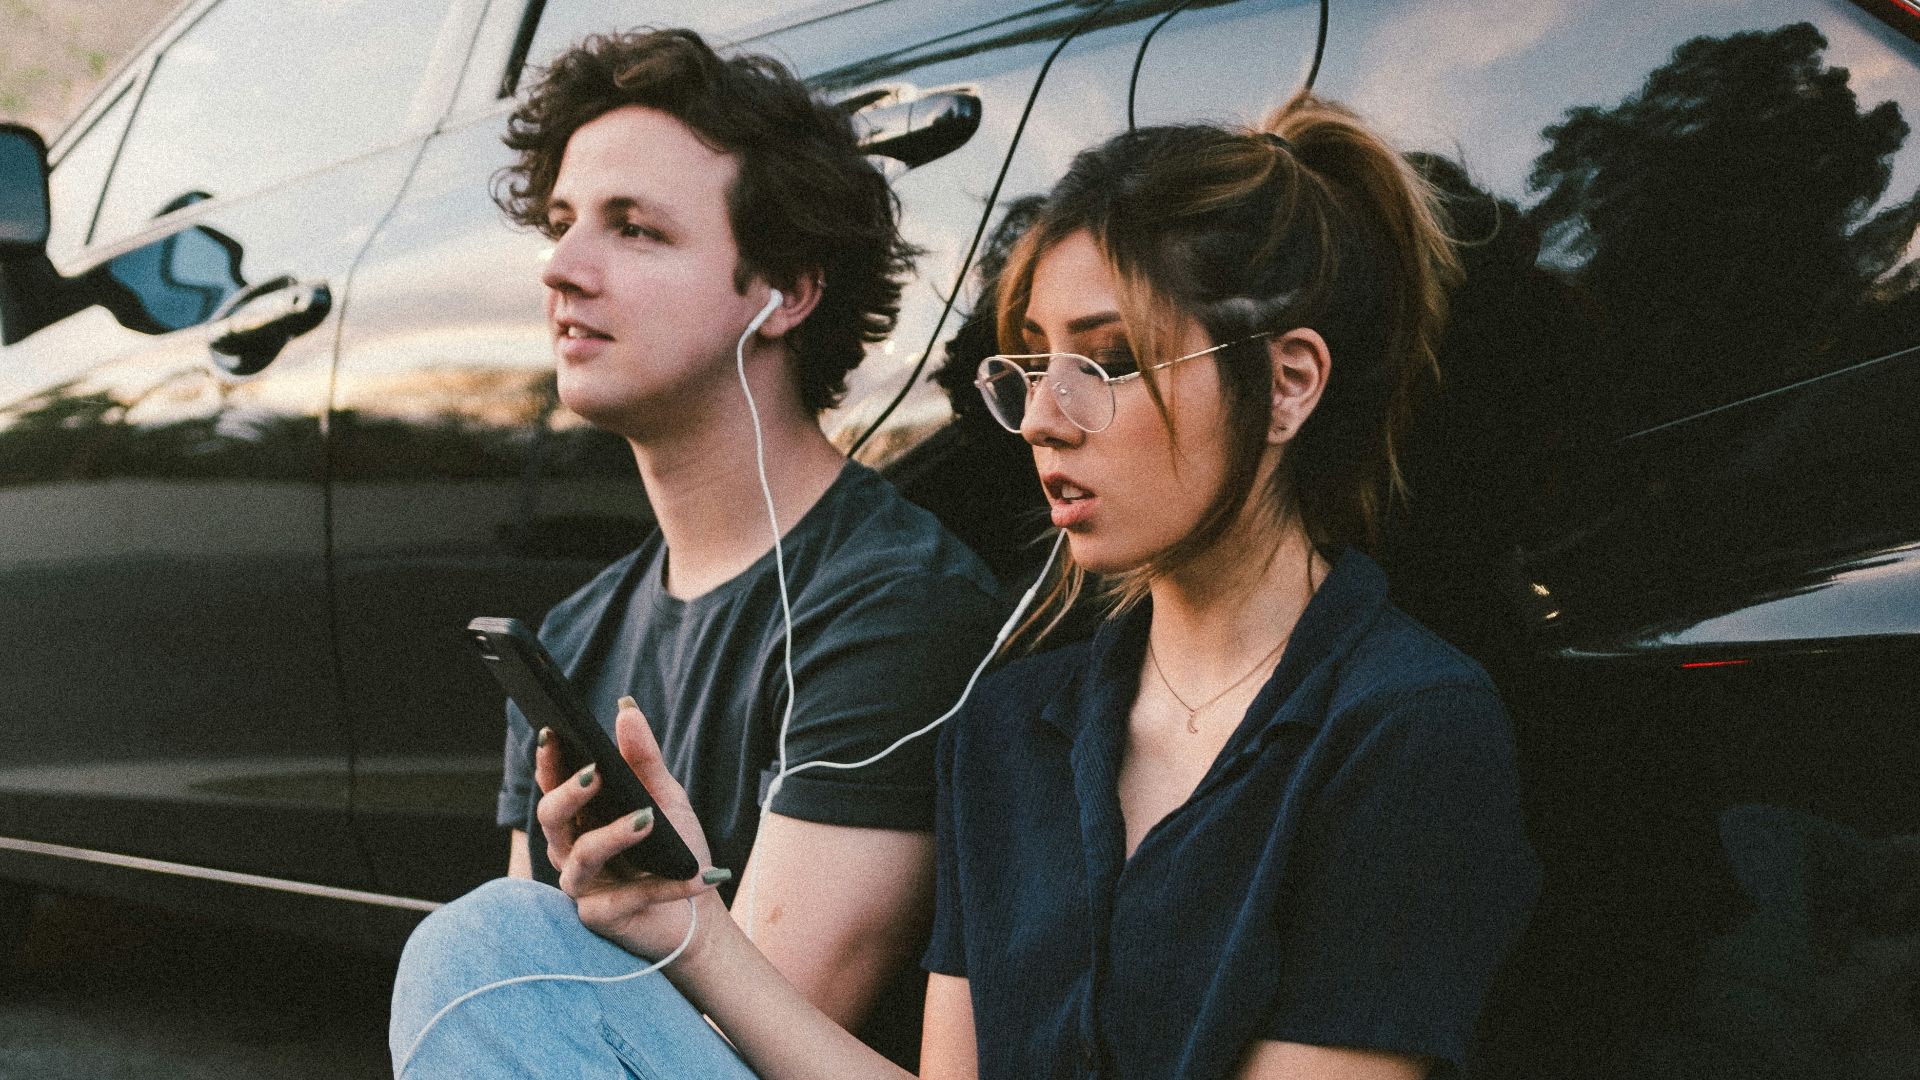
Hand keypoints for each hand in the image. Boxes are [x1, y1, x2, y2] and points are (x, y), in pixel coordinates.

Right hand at [535, 697, 729, 958]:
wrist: (697, 912)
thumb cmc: (672, 849)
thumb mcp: (665, 798)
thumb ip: (644, 758)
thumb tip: (625, 709)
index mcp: (580, 819)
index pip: (553, 785)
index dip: (547, 761)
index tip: (553, 731)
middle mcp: (570, 851)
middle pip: (551, 819)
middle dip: (568, 795)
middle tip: (595, 773)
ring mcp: (583, 887)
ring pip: (582, 858)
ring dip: (614, 836)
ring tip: (647, 818)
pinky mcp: (603, 918)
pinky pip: (632, 898)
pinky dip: (669, 886)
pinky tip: (701, 875)